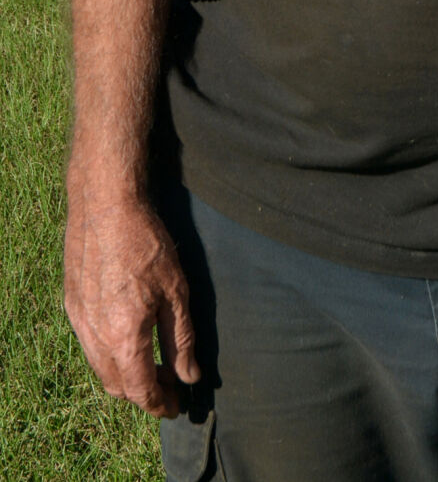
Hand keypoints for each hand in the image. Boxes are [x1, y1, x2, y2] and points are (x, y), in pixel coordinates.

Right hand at [64, 189, 199, 417]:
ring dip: (125, 375)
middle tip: (170, 384)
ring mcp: (79, 322)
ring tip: (153, 363)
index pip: (141, 390)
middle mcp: (96, 338)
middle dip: (143, 393)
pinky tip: (129, 336)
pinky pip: (89, 345)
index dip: (160, 404)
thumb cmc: (146, 244)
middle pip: (117, 386)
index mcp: (124, 338)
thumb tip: (189, 375)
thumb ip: (181, 339)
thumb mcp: (176, 291)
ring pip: (100, 368)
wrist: (106, 206)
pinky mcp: (72, 306)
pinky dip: (109, 354)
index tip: (176, 407)